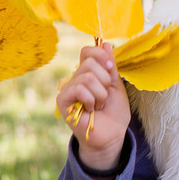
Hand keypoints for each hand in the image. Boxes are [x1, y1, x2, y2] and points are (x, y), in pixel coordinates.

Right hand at [56, 43, 130, 170]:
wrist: (111, 136)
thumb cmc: (114, 113)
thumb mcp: (116, 85)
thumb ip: (110, 66)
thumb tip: (106, 43)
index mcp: (88, 72)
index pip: (88, 51)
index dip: (101, 55)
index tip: (111, 68)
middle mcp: (75, 78)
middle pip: (90, 62)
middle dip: (105, 80)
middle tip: (104, 97)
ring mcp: (68, 89)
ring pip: (87, 76)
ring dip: (100, 94)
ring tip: (99, 105)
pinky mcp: (62, 100)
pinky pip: (79, 88)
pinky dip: (91, 99)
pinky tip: (90, 109)